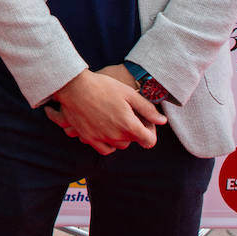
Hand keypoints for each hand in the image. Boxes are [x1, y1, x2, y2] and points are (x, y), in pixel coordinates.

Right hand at [48, 67, 164, 154]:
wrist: (74, 86)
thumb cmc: (103, 86)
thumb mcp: (128, 93)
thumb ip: (147, 109)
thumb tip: (162, 121)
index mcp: (128, 125)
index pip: (149, 141)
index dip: (150, 131)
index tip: (145, 121)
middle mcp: (116, 135)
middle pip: (133, 141)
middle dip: (135, 131)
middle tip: (129, 115)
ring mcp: (101, 138)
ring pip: (119, 145)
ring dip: (121, 137)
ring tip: (116, 121)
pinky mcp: (88, 137)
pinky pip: (104, 149)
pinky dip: (108, 143)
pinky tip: (107, 131)